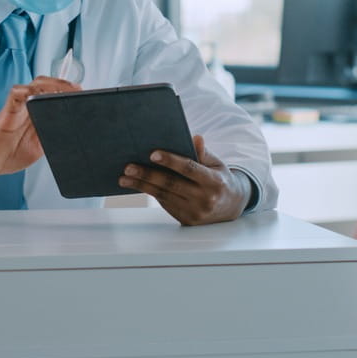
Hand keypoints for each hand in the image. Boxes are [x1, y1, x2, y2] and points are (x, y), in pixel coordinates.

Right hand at [0, 76, 80, 177]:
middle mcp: (27, 108)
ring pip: (34, 85)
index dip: (68, 93)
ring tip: (64, 90)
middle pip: (47, 85)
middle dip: (64, 85)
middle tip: (78, 91)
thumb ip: (51, 136)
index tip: (82, 95)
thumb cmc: (6, 155)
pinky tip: (35, 94)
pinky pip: (16, 94)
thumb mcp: (37, 148)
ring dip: (51, 85)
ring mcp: (17, 108)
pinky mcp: (7, 111)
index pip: (54, 96)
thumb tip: (71, 132)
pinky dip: (26, 91)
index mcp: (36, 116)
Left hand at [119, 135, 250, 225]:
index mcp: (214, 182)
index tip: (152, 154)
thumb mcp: (217, 164)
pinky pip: (165, 204)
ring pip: (164, 196)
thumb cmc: (220, 179)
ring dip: (142, 185)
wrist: (231, 207)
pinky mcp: (186, 220)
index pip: (190, 169)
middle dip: (148, 174)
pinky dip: (150, 192)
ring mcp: (195, 212)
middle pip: (172, 184)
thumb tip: (194, 137)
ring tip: (125, 177)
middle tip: (129, 166)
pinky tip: (137, 185)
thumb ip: (203, 153)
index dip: (171, 161)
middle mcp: (205, 199)